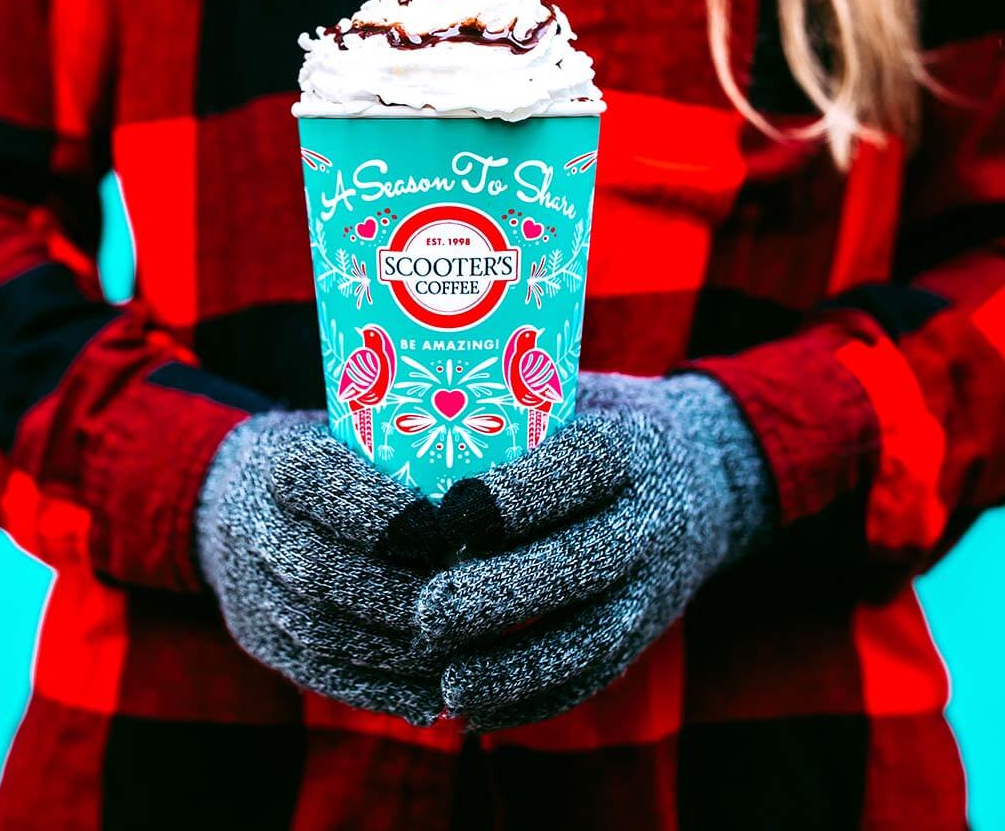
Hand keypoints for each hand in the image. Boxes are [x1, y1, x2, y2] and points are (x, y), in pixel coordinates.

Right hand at [197, 412, 446, 724]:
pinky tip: (430, 698)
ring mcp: (251, 588)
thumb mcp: (358, 436)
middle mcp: (256, 526)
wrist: (232, 497)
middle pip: (321, 571)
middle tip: (467, 605)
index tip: (446, 532)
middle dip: (400, 595)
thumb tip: (498, 494)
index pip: (321, 484)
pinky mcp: (258, 638)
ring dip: (397, 653)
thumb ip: (411, 457)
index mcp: (281, 465)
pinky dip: (378, 691)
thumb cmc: (330, 459)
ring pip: (320, 631)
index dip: (385, 515)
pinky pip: (317, 674)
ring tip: (460, 653)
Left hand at [419, 372, 775, 729]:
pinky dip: (537, 700)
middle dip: (503, 593)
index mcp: (628, 446)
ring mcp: (654, 582)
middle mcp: (649, 516)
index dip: (519, 494)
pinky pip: (596, 674)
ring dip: (518, 667)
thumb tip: (405, 406)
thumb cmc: (601, 427)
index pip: (581, 468)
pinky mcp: (645, 631)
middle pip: (584, 560)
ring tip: (449, 682)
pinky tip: (476, 710)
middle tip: (427, 612)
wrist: (701, 480)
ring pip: (593, 634)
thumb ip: (513, 405)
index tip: (451, 512)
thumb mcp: (576, 396)